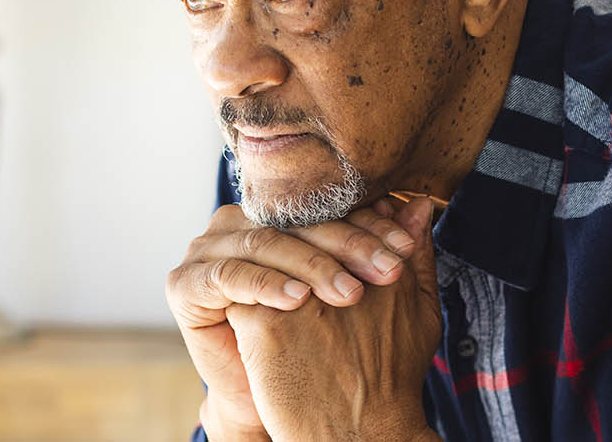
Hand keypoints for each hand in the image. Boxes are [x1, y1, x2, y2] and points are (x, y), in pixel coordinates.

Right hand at [167, 201, 420, 438]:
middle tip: (387, 272)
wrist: (277, 405)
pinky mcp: (187, 281)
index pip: (325, 209)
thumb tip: (424, 206)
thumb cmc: (325, 350)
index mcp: (280, 218)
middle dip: (349, 245)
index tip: (407, 249)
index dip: (370, 226)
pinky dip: (266, 285)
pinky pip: (231, 274)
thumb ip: (392, 251)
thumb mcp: (373, 300)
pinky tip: (298, 302)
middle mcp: (242, 223)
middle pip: (298, 223)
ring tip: (349, 294)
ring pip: (267, 243)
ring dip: (312, 266)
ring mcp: (210, 248)